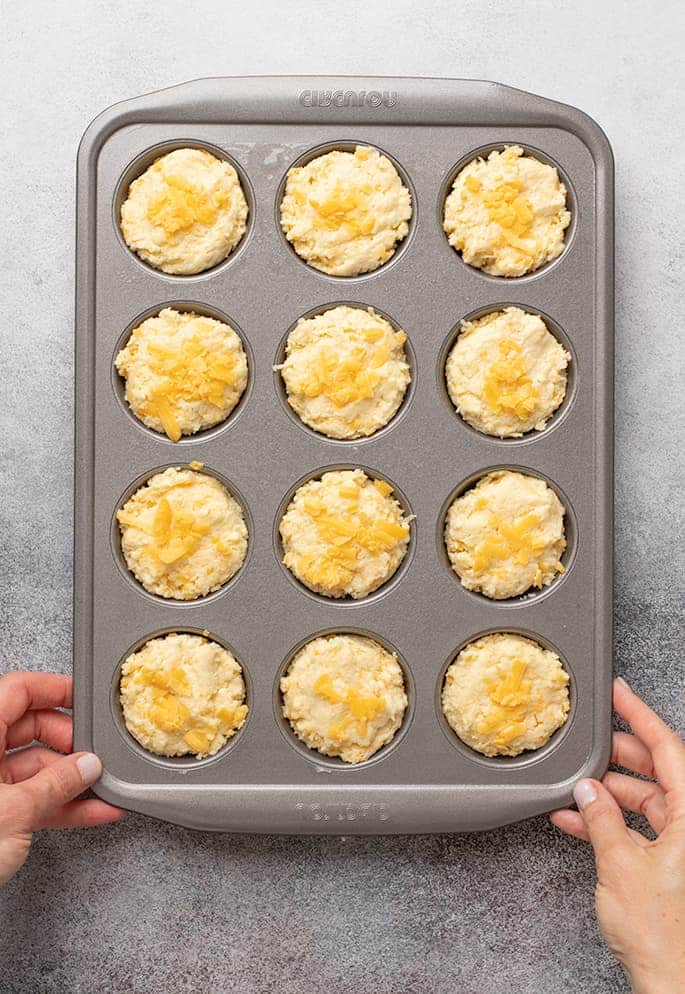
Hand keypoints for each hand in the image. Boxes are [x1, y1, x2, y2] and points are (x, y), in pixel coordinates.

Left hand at [0, 670, 124, 885]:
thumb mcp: (13, 812)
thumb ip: (55, 785)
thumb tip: (86, 766)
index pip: (18, 691)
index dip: (54, 689)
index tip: (84, 699)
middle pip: (30, 728)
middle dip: (69, 742)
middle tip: (95, 755)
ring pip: (34, 768)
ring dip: (71, 780)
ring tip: (102, 788)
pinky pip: (32, 800)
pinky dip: (61, 806)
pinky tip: (92, 812)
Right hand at [550, 678, 684, 993]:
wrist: (676, 985)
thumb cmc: (663, 935)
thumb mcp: (620, 866)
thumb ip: (601, 819)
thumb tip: (587, 790)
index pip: (669, 748)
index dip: (641, 715)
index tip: (622, 692)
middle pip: (659, 772)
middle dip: (618, 759)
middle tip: (590, 744)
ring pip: (649, 801)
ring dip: (609, 796)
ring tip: (574, 792)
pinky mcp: (676, 866)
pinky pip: (644, 830)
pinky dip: (613, 825)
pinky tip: (579, 823)